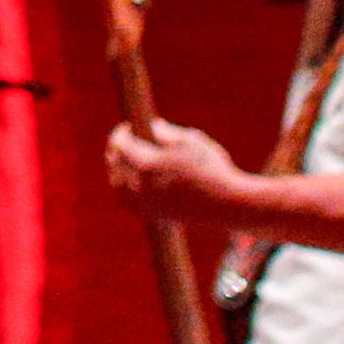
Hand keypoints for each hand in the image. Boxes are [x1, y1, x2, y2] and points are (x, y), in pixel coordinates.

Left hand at [104, 117, 249, 223]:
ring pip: (118, 186)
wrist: (229, 205)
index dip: (120, 133)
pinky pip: (129, 203)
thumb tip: (153, 126)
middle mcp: (141, 186)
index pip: (120, 145)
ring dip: (117, 171)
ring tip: (126, 160)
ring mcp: (147, 204)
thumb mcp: (192, 141)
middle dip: (117, 150)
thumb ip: (168, 133)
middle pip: (115, 165)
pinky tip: (134, 181)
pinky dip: (124, 191)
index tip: (128, 127)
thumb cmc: (213, 168)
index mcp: (147, 164)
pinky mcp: (155, 216)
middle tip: (125, 141)